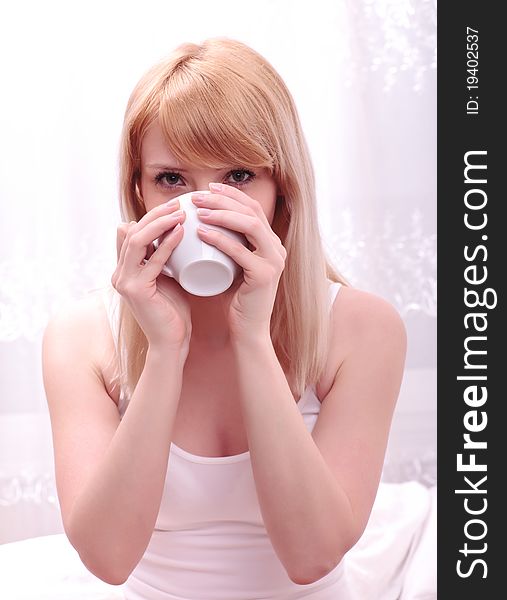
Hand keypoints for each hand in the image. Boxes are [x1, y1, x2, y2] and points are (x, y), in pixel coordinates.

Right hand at [111, 200, 191, 350]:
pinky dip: (167, 244)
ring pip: (137, 241)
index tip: (174, 206)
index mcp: (124, 269)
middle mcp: (119, 273)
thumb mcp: (167, 278)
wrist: (172, 342)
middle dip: (155, 215)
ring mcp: (124, 281)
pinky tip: (181, 232)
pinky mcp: (136, 290)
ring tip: (181, 212)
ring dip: (159, 223)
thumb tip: (177, 234)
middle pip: (132, 231)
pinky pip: (152, 260)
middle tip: (179, 204)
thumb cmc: (174, 311)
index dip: (150, 216)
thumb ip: (164, 259)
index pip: (131, 232)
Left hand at [192, 183, 285, 339]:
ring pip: (250, 225)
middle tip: (198, 196)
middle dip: (223, 199)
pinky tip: (201, 233)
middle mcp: (277, 248)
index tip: (208, 187)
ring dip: (222, 213)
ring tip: (198, 210)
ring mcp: (274, 261)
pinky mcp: (265, 275)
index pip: (253, 208)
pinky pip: (241, 252)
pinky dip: (220, 240)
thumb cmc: (235, 299)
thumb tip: (198, 224)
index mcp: (270, 242)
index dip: (231, 193)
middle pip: (251, 211)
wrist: (248, 330)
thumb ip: (225, 247)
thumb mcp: (231, 266)